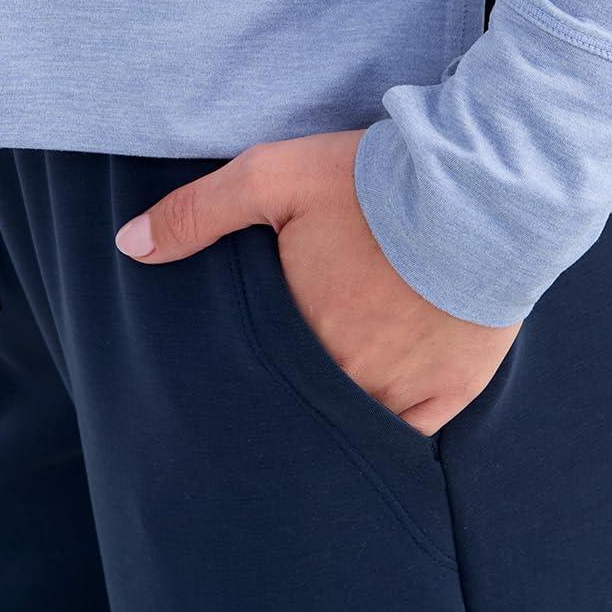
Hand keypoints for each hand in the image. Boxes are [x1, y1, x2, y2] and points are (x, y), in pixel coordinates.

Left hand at [115, 131, 520, 434]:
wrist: (482, 188)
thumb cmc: (375, 182)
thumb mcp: (274, 177)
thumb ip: (198, 213)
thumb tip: (128, 247)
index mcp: (300, 333)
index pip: (252, 375)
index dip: (241, 372)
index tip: (228, 370)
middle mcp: (348, 376)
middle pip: (300, 403)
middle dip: (282, 397)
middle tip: (268, 389)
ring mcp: (404, 389)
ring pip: (352, 424)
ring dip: (332, 415)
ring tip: (315, 401)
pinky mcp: (455, 387)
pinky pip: (412, 434)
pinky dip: (391, 428)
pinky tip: (374, 419)